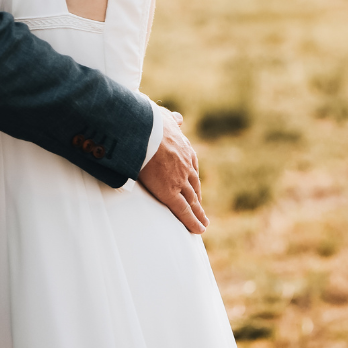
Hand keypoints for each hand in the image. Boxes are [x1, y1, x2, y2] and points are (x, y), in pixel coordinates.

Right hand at [138, 107, 207, 234]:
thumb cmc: (149, 123)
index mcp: (184, 149)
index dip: (192, 179)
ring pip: (192, 201)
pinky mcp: (170, 193)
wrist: (144, 132)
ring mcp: (179, 181)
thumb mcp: (164, 117)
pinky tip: (199, 230)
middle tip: (200, 209)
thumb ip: (172, 120)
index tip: (193, 186)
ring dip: (199, 213)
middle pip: (194, 186)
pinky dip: (192, 221)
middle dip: (197, 198)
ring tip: (203, 223)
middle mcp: (186, 166)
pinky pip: (183, 210)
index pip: (191, 168)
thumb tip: (179, 119)